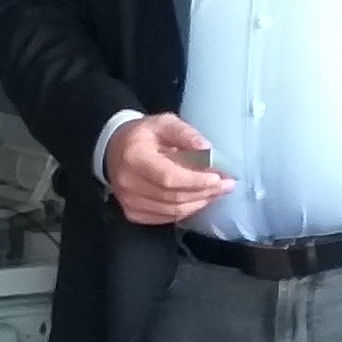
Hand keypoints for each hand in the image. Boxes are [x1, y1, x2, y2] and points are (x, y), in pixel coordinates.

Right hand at [105, 111, 232, 227]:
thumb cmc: (143, 135)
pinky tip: (199, 199)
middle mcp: (128, 183)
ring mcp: (129, 202)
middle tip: (226, 185)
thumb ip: (186, 134)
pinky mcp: (133, 213)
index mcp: (134, 157)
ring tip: (217, 192)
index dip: (195, 181)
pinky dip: (187, 210)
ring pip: (173, 211)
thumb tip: (208, 150)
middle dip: (204, 192)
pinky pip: (167, 218)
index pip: (168, 177)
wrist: (114, 149)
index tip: (218, 178)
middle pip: (173, 197)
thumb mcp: (164, 123)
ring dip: (199, 203)